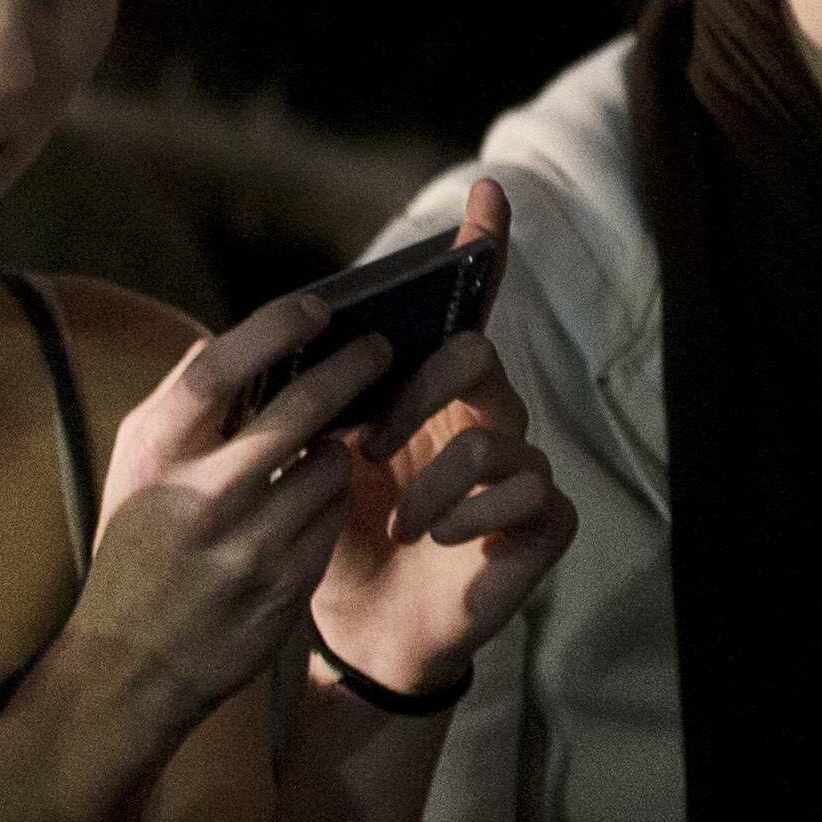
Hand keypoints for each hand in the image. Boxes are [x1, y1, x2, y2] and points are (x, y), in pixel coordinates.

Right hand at [57, 285, 399, 760]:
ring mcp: (251, 544)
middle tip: (380, 349)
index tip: (318, 306)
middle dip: (350, 369)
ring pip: (331, 465)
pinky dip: (331, 502)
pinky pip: (334, 517)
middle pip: (299, 409)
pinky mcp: (288, 584)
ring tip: (325, 451)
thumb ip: (178, 412)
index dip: (275, 327)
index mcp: (153, 459)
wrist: (129, 670)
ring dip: (338, 449)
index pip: (218, 369)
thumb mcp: (132, 479)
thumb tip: (232, 341)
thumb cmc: (133, 557)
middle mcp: (201, 496)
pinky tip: (312, 506)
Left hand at [308, 181, 574, 695]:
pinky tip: (438, 544)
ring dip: (435, 482)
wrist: (360, 629)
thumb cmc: (336, 538)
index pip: (462, 307)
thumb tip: (276, 343)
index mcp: (429, 389)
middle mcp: (484, 414)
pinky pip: (531, 494)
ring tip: (398, 524)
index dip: (481, 248)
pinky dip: (474, 518)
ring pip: (497, 437)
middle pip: (474, 355)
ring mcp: (522, 464)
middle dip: (420, 390)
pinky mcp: (545, 520)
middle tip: (366, 444)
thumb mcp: (309, 467)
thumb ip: (310, 406)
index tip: (484, 192)